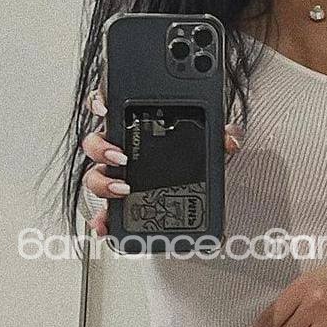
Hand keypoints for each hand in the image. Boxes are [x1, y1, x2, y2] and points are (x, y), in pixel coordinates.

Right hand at [81, 86, 244, 236]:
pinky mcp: (122, 203)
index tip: (105, 106)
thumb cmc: (197, 159)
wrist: (202, 194)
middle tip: (121, 155)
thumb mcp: (211, 143)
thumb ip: (223, 134)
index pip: (112, 106)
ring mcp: (119, 176)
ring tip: (123, 188)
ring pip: (95, 175)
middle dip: (103, 148)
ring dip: (103, 182)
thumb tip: (231, 138)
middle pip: (96, 143)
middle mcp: (122, 150)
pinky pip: (105, 211)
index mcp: (139, 127)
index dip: (101, 101)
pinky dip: (103, 219)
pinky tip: (107, 225)